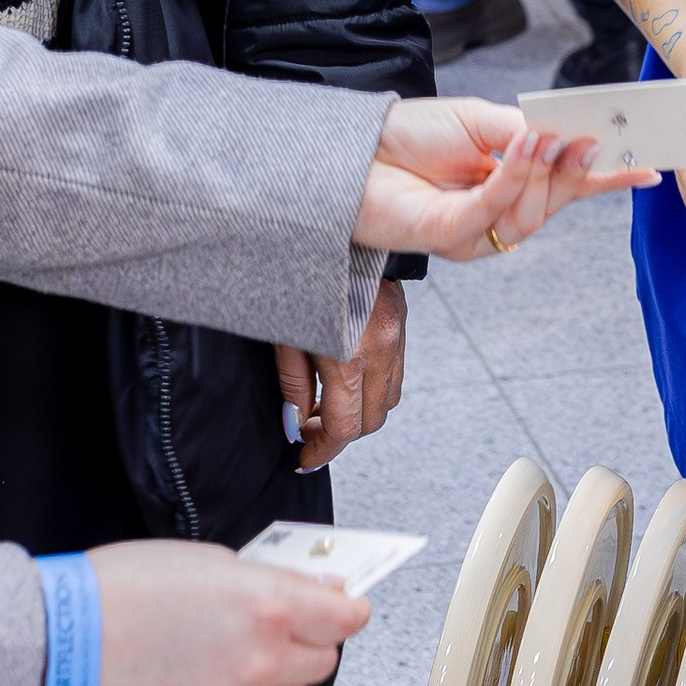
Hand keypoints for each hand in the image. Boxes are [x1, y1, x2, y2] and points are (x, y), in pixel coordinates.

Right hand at [87, 546, 369, 685]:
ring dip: (284, 679)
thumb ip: (273, 580)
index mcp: (267, 605)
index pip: (346, 616)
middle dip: (310, 639)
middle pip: (325, 659)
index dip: (347, 608)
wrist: (62, 642)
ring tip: (242, 658)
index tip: (344, 605)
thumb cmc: (121, 590)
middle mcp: (263, 660)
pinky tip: (212, 682)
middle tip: (279, 624)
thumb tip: (320, 590)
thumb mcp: (208, 561)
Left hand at [276, 278, 409, 471]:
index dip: (322, 450)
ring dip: (360, 413)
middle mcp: (379, 351)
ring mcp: (396, 338)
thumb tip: (293, 423)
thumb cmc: (302, 273)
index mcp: (346, 357)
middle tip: (309, 429)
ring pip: (388, 401)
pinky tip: (349, 379)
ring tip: (328, 404)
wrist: (341, 228)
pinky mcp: (402, 323)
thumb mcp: (283, 333)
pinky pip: (395, 374)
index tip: (304, 457)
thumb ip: (291, 384)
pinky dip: (374, 389)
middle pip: (370, 422)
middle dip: (340, 434)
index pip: (343, 427)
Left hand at [353, 95, 650, 260]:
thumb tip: (572, 135)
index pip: (566, 186)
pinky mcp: (448, 237)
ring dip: (542, 170)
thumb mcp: (479, 120)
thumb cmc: (409, 135)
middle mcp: (496, 216)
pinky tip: (522, 145)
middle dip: (577, 172)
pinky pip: (494, 209)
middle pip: (555, 203)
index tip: (649, 166)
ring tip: (545, 135)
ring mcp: (474, 234)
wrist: (350, 150)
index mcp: (508, 186)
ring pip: (530, 214)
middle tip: (593, 140)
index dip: (607, 179)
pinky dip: (513, 175)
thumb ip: (525, 131)